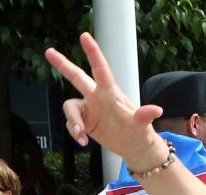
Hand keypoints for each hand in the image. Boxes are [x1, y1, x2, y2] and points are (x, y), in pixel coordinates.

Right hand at [45, 33, 165, 170]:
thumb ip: (144, 116)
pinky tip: (84, 141)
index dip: (93, 53)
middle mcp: (97, 97)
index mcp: (110, 93)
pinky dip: (74, 132)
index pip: (100, 70)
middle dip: (63, 64)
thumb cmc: (140, 133)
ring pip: (70, 107)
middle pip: (77, 77)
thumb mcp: (142, 125)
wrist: (134, 148)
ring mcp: (90, 109)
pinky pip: (71, 122)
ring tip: (81, 135)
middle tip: (48, 51)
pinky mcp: (85, 121)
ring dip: (72, 121)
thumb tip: (157, 110)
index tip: (84, 36)